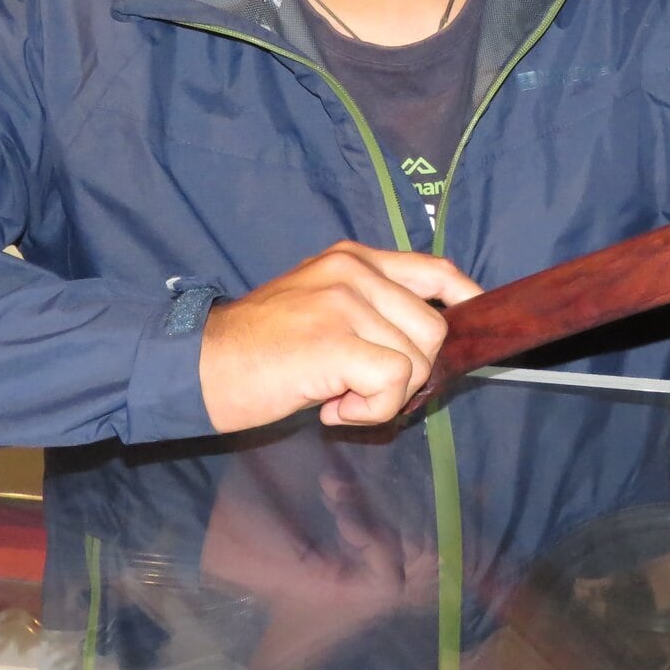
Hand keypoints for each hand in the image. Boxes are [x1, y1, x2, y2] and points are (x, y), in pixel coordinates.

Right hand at [199, 241, 481, 431]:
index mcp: (351, 258)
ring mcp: (344, 302)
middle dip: (412, 373)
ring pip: (418, 361)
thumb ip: (369, 310)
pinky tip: (330, 409)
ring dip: (385, 397)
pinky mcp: (336, 341)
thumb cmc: (255, 350)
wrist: (196, 368)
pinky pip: (394, 384)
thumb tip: (429, 343)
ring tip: (335, 395)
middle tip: (359, 388)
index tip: (473, 328)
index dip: (465, 301)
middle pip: (434, 329)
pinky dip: (372, 411)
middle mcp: (352, 270)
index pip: (435, 269)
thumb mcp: (317, 307)